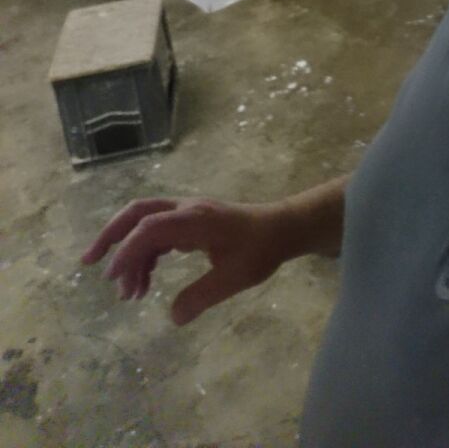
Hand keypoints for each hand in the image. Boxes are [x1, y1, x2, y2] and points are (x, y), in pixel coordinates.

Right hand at [81, 196, 289, 325]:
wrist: (281, 228)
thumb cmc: (260, 250)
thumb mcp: (234, 278)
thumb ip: (201, 297)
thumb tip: (171, 317)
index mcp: (194, 219)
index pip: (150, 228)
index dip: (128, 251)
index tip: (113, 279)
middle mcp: (185, 210)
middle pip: (138, 212)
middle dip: (111, 235)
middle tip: (89, 262)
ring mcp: (186, 213)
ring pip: (145, 224)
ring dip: (131, 255)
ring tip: (129, 295)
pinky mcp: (189, 222)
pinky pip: (157, 233)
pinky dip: (145, 255)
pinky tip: (144, 283)